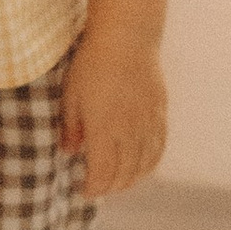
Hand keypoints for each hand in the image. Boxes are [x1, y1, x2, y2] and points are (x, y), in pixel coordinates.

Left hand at [59, 33, 165, 197]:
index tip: (83, 190)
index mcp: (105, 129)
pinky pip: (159, 148)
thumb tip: (70, 152)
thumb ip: (71, 127)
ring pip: (144, 165)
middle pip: (125, 173)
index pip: (103, 172)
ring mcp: (148, 124)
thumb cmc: (92, 65)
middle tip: (98, 187)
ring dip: (131, 180)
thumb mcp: (71, 95)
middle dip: (110, 186)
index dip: (94, 187)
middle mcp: (130, 132)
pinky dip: (151, 164)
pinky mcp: (160, 114)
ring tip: (118, 182)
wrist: (126, 39)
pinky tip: (142, 168)